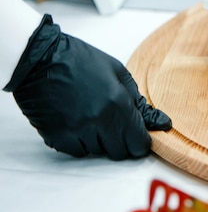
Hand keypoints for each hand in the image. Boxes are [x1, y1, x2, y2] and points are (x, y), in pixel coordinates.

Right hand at [4, 15, 171, 159]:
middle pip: (120, 152)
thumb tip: (162, 123)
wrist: (41, 59)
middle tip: (114, 122)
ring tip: (91, 115)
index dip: (140, 142)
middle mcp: (99, 121)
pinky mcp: (58, 137)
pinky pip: (78, 151)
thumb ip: (140, 103)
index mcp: (118, 104)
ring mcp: (77, 131)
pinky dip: (80, 141)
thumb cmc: (81, 61)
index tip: (137, 136)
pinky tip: (77, 120)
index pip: (139, 144)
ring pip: (98, 152)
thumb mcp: (118, 74)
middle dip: (121, 141)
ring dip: (100, 140)